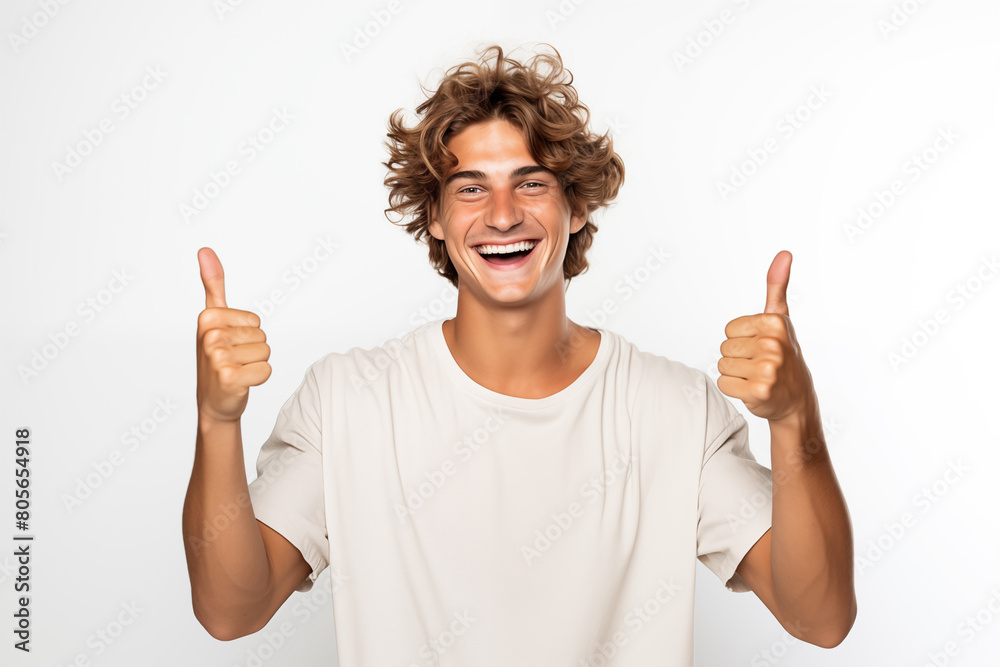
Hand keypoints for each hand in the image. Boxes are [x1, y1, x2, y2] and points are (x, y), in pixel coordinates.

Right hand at [196, 248, 271, 424]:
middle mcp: (210, 336)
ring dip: (255, 365)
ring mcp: (218, 357)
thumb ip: (213, 284)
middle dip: (252, 350)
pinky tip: (240, 383)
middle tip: (233, 361)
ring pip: (266, 352)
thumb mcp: (213, 319)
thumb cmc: (217, 359)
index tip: (228, 345)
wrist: (214, 401)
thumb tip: (205, 250)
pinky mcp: (229, 377)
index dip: (247, 334)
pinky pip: (267, 370)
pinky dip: (258, 379)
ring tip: (236, 371)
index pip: (255, 320)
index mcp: (207, 318)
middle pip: (262, 336)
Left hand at [717, 251, 813, 423]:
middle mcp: (774, 345)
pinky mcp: (759, 391)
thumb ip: (777, 286)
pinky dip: (734, 389)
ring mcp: (768, 369)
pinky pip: (724, 383)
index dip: (741, 339)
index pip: (729, 329)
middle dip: (738, 357)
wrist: (796, 399)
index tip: (760, 346)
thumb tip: (784, 254)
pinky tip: (753, 389)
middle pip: (724, 347)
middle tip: (759, 364)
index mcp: (775, 323)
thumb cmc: (784, 355)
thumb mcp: (780, 319)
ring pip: (722, 366)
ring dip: (736, 373)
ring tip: (757, 376)